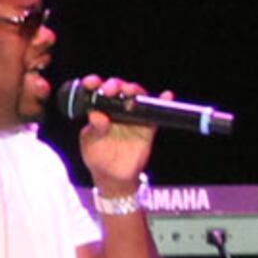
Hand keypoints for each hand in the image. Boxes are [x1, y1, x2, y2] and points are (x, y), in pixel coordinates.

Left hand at [72, 76, 159, 194]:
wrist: (113, 175)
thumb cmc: (98, 156)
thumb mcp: (91, 144)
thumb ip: (94, 129)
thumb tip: (96, 115)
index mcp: (99, 111)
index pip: (96, 92)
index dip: (94, 83)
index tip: (91, 82)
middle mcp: (116, 109)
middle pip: (119, 90)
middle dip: (115, 85)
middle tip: (111, 89)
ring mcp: (133, 116)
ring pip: (137, 97)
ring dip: (136, 90)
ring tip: (132, 91)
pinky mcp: (147, 126)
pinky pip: (157, 113)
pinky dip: (164, 102)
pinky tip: (166, 96)